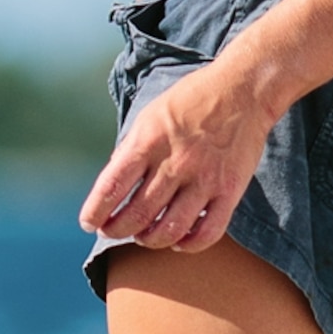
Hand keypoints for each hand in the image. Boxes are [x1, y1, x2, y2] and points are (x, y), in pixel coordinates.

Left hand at [80, 61, 279, 252]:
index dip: (95, 211)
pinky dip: (188, 244)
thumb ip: (131, 150)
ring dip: (149, 240)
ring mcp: (204, 179)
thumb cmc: (191, 101)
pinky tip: (178, 240)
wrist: (244, 89)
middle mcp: (175, 162)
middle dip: (116, 231)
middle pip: (137, 215)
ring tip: (143, 236)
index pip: (112, 186)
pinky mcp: (230, 190)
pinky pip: (207, 233)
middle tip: (111, 231)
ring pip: (169, 230)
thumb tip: (111, 186)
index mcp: (149, 140)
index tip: (88, 223)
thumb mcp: (150, 115)